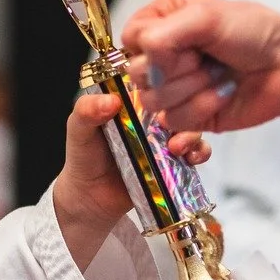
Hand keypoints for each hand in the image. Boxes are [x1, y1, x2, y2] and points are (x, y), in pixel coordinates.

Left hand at [51, 93, 208, 269]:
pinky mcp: (175, 161)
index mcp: (132, 101)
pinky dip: (200, 152)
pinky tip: (191, 159)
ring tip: (177, 148)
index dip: (165, 82)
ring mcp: (166, 138)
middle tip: (168, 127)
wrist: (91, 197)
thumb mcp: (79, 129)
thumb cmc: (84, 156)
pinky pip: (197, 151)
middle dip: (182, 111)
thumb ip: (86, 111)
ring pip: (192, 125)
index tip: (165, 90)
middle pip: (178, 103)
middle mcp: (153, 116)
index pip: (155, 82)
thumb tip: (112, 101)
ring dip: (192, 134)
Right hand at [120, 0, 279, 135]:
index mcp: (163, 22)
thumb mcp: (205, 17)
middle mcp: (164, 55)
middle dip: (178, 69)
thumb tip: (144, 64)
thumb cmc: (254, 31)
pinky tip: (224, 95)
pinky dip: (203, 108)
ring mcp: (175, 87)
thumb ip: (162, 34)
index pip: (129, 39)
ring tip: (220, 75)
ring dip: (194, 89)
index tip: (183, 43)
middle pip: (137, 74)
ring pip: (154, 101)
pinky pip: (174, 122)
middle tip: (207, 58)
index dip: (151, 47)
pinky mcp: (189, 116)